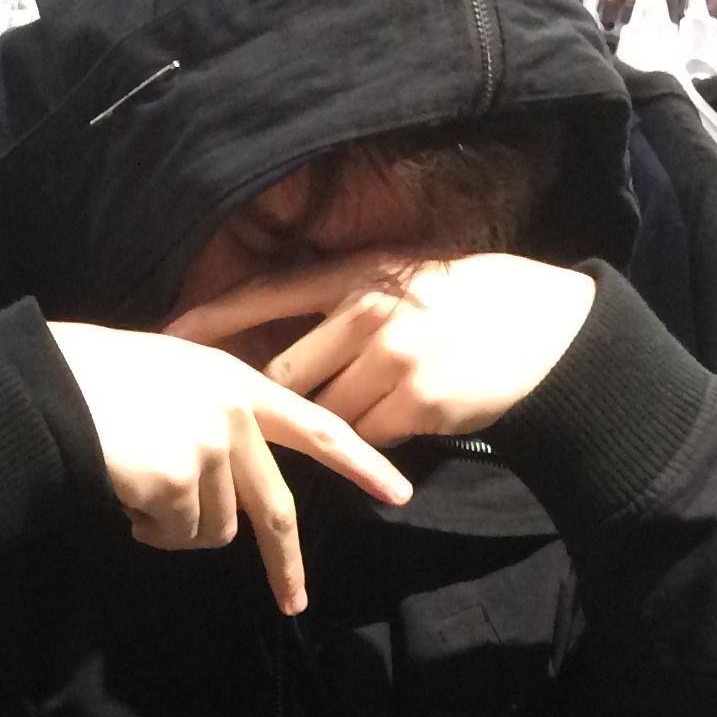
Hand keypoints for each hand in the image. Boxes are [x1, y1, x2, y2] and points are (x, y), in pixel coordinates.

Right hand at [49, 323, 412, 615]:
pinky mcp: (177, 482)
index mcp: (239, 385)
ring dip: (175, 529)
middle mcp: (233, 417)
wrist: (45, 384)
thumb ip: (215, 416)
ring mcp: (208, 450)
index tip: (399, 493)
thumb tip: (232, 483)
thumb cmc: (97, 377)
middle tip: (293, 602)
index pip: (317, 428)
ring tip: (136, 488)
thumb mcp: (173, 375)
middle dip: (285, 564)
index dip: (361, 463)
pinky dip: (146, 529)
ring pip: (213, 530)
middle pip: (274, 508)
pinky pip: (171, 535)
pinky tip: (122, 492)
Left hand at [168, 253, 595, 447]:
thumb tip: (276, 339)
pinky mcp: (416, 405)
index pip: (267, 294)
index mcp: (358, 273)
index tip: (169, 338)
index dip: (215, 319)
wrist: (548, 332)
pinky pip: (365, 440)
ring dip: (329, 428)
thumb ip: (344, 299)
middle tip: (256, 422)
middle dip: (274, 403)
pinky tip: (399, 424)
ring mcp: (392, 360)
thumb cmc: (471, 301)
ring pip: (324, 416)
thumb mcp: (404, 278)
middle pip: (285, 374)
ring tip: (361, 415)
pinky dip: (371, 442)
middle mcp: (368, 312)